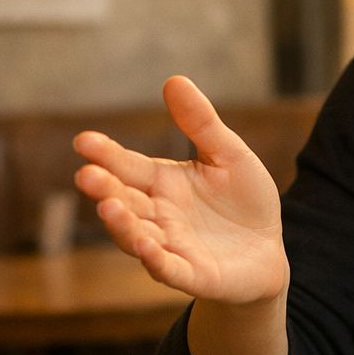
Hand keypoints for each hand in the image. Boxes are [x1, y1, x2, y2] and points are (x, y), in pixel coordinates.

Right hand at [73, 75, 288, 304]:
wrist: (269, 249)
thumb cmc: (244, 200)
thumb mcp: (228, 154)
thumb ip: (202, 124)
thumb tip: (174, 79)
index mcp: (162, 182)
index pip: (127, 166)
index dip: (106, 155)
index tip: (83, 141)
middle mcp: (158, 214)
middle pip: (124, 201)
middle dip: (105, 189)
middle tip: (87, 175)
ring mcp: (171, 247)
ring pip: (136, 236)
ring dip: (121, 224)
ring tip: (109, 206)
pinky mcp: (193, 275)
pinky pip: (168, 269)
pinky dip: (155, 260)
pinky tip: (146, 246)